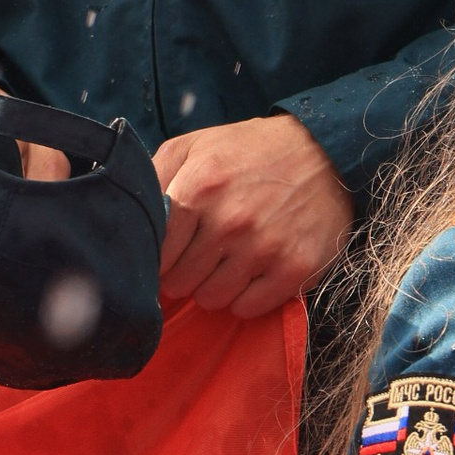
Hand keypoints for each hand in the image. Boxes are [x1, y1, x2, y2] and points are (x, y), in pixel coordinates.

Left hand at [153, 115, 355, 316]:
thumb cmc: (251, 151)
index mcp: (199, 187)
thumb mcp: (195, 145)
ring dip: (215, 286)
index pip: (155, 253)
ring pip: (212, 300)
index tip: (173, 251)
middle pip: (180, 282)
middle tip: (203, 255)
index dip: (159, 257)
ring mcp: (265, 248)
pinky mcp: (295, 269)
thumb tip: (127, 219)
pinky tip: (253, 272)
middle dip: (185, 273)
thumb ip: (154, 176)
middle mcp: (230, 221)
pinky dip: (245, 297)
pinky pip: (248, 308)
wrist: (327, 154)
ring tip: (229, 261)